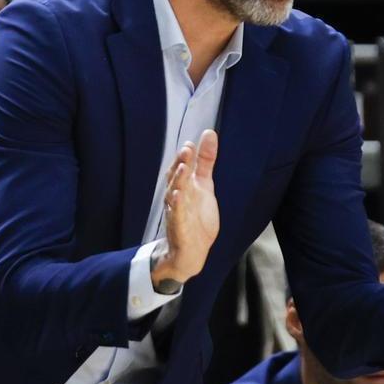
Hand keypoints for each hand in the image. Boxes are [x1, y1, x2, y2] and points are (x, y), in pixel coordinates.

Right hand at [150, 130, 219, 292]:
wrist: (192, 250)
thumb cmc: (196, 215)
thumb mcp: (205, 185)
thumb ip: (206, 161)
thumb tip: (209, 133)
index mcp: (184, 186)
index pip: (182, 168)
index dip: (186, 157)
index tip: (191, 144)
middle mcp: (177, 196)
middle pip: (177, 177)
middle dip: (181, 163)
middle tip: (187, 149)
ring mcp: (177, 211)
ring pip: (175, 194)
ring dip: (178, 180)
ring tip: (184, 167)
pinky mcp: (179, 227)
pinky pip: (176, 215)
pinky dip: (176, 205)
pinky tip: (178, 195)